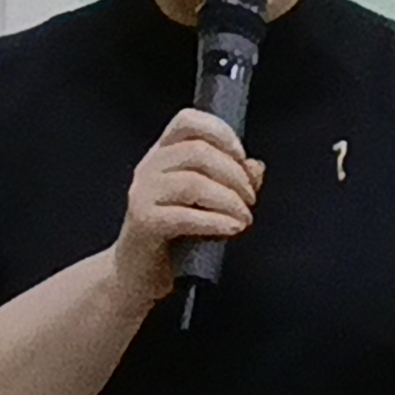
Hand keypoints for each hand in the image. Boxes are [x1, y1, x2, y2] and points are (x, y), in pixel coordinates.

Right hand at [112, 107, 257, 303]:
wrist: (137, 273)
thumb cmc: (174, 236)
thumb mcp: (206, 203)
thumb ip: (232, 181)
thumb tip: (257, 167)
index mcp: (164, 154)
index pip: (188, 121)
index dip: (221, 132)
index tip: (242, 157)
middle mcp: (150, 167)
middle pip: (198, 152)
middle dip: (234, 175)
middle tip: (250, 199)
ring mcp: (143, 193)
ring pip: (192, 182)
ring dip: (229, 200)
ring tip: (244, 218)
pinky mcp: (143, 222)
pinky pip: (183, 216)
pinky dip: (214, 221)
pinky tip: (231, 228)